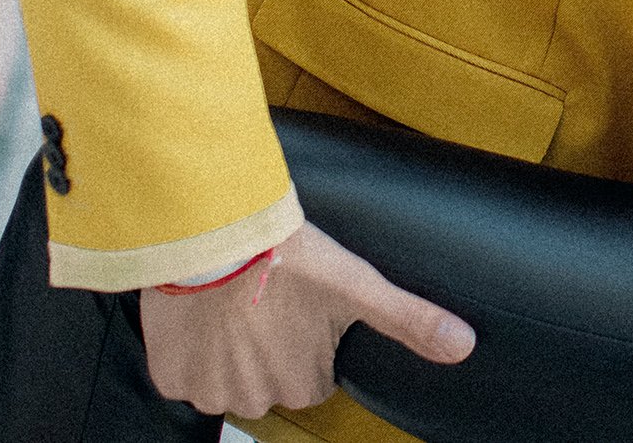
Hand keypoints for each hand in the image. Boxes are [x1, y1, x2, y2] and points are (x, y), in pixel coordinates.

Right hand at [139, 220, 473, 417]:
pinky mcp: (170, 376)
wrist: (217, 232)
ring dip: (228, 349)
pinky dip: (189, 349)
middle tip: (268, 299)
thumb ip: (410, 319)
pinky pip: (182, 373)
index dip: (306, 339)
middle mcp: (256, 399)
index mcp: (305, 385)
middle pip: (267, 378)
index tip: (300, 307)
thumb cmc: (291, 256)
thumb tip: (463, 346)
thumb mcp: (358, 285)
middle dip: (268, 346)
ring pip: (224, 377)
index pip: (311, 376)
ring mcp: (209, 391)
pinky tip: (204, 314)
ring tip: (236, 301)